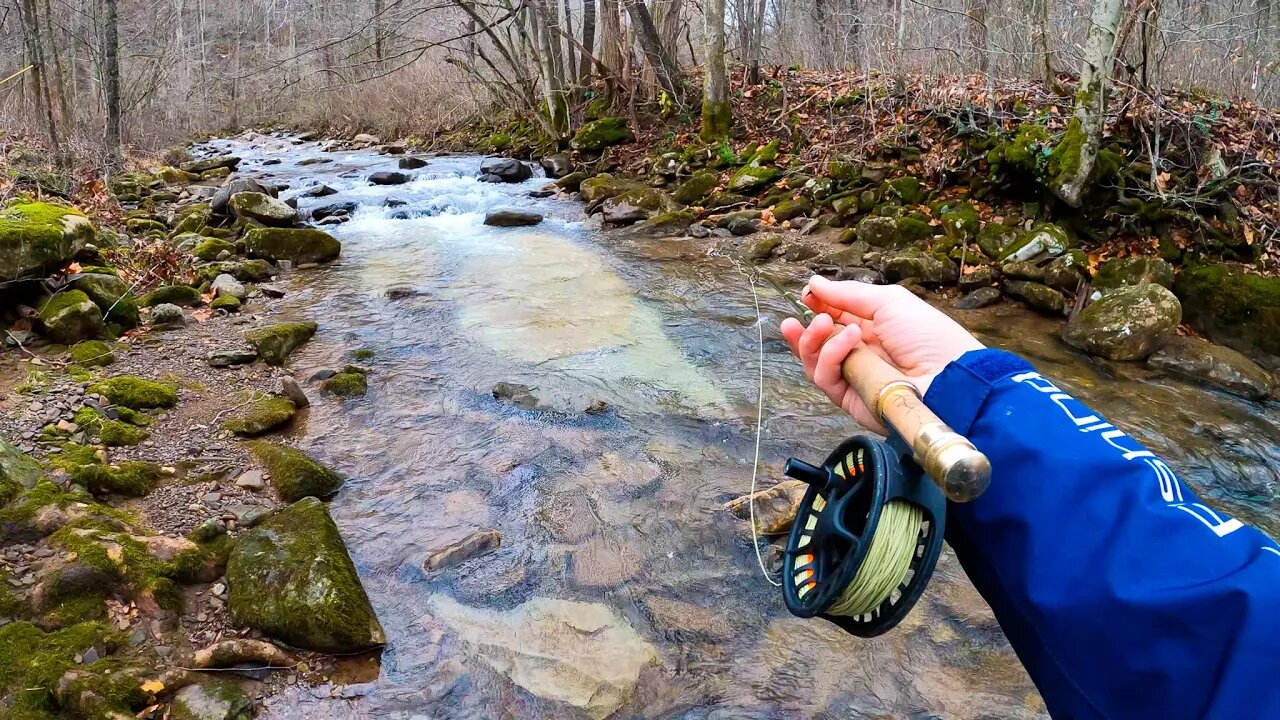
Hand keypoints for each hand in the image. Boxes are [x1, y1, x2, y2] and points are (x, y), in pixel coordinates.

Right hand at [780, 276, 984, 432]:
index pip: (833, 318)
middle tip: (805, 314)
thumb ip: (848, 294)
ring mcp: (852, 377)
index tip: (806, 295)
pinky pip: (825, 378)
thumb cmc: (927, 335)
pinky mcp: (849, 398)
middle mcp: (858, 353)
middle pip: (817, 343)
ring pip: (815, 361)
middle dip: (806, 328)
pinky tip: (849, 341)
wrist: (947, 377)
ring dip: (814, 339)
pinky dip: (830, 356)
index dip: (817, 307)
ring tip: (824, 324)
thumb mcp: (889, 302)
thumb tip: (814, 283)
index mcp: (870, 329)